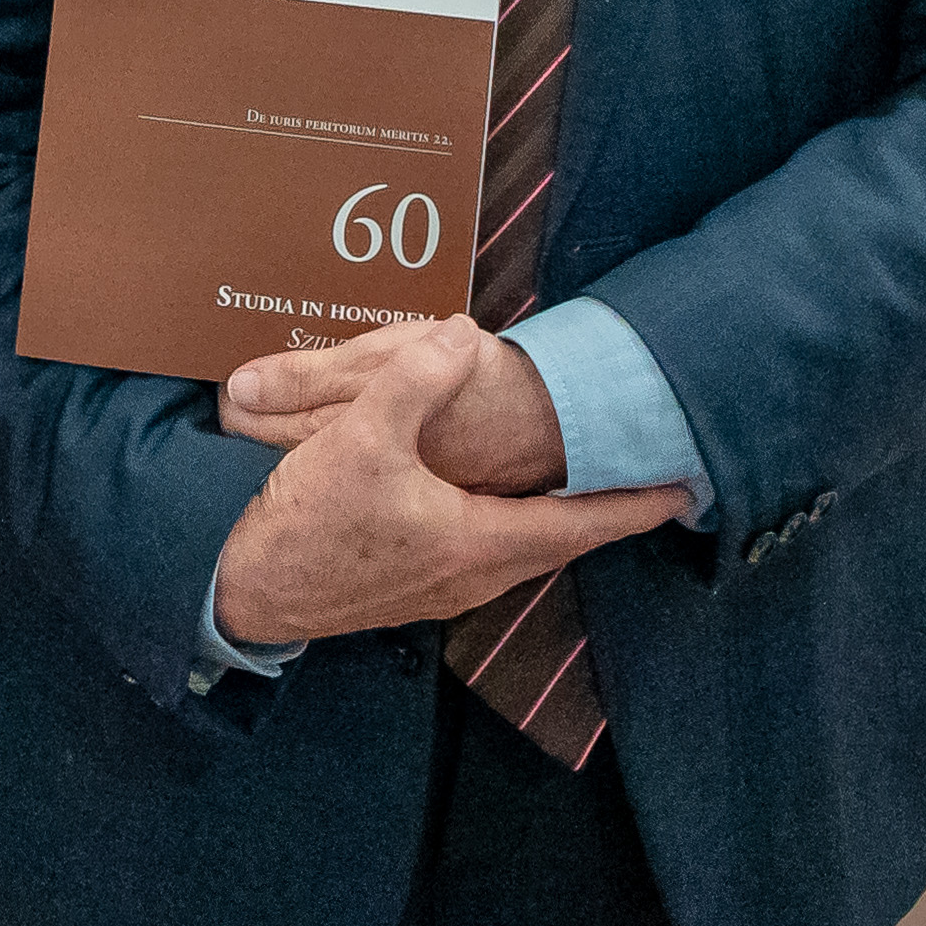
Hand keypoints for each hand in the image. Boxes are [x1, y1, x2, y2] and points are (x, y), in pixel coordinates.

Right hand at [210, 323, 687, 643]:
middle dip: (600, 512)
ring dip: (553, 521)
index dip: (632, 503)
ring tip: (578, 487)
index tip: (682, 489)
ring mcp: (440, 588)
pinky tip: (491, 504)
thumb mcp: (359, 438)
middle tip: (640, 482)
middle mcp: (471, 575)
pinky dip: (510, 527)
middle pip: (556, 542)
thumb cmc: (305, 522)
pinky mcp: (410, 589)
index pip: (579, 524)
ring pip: (520, 551)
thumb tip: (462, 336)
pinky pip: (485, 555)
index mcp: (477, 542)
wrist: (243, 587)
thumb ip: (415, 380)